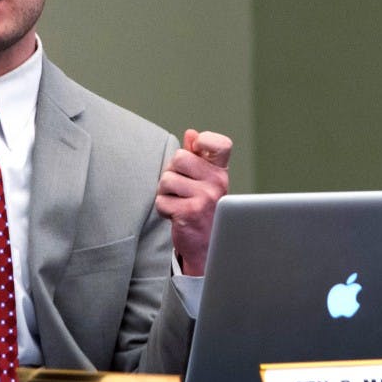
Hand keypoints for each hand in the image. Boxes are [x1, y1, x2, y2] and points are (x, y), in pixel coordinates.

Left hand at [155, 129, 231, 275]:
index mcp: (221, 172)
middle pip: (178, 157)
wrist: (208, 247)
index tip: (197, 150)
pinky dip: (163, 209)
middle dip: (172, 172)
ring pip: (166, 179)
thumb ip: (197, 156)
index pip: (219, 143)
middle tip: (182, 190)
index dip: (204, 141)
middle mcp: (217, 182)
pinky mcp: (189, 213)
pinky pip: (161, 201)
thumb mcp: (204, 181)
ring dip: (166, 193)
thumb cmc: (203, 208)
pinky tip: (177, 216)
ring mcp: (204, 198)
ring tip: (180, 203)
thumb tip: (191, 133)